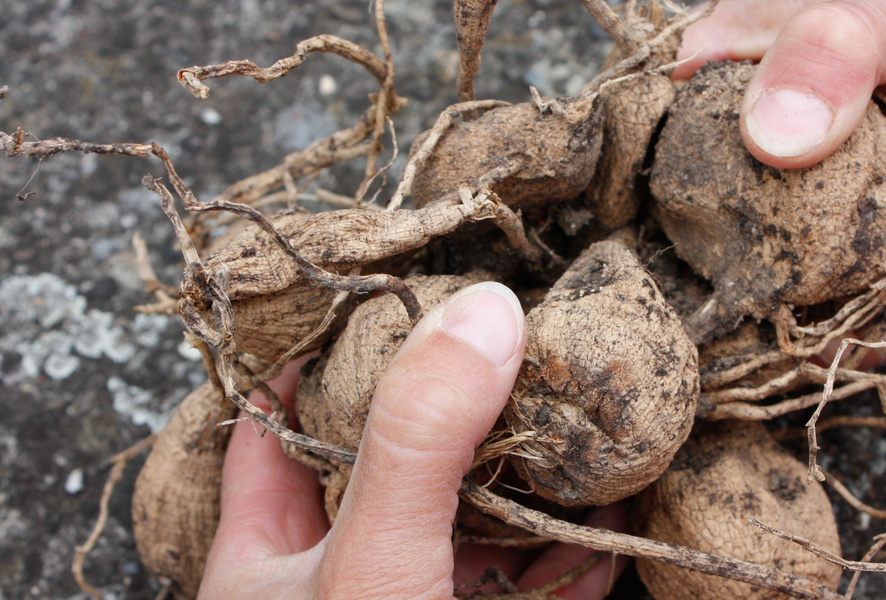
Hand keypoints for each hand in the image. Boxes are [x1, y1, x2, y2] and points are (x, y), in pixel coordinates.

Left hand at [198, 282, 626, 598]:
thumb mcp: (373, 560)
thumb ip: (417, 442)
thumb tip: (484, 312)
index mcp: (272, 558)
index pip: (274, 429)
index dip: (312, 357)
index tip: (374, 298)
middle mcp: (346, 582)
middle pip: (396, 468)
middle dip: (452, 406)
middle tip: (502, 337)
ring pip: (475, 530)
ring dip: (531, 480)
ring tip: (571, 409)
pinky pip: (537, 592)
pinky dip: (577, 555)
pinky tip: (613, 512)